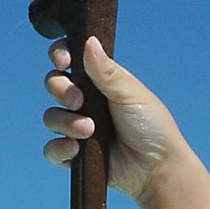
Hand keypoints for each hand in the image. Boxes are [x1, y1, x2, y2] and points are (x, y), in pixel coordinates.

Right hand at [42, 37, 186, 205]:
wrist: (158, 168)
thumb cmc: (152, 126)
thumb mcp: (130, 93)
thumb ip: (106, 70)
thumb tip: (88, 40)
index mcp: (98, 81)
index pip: (68, 60)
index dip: (59, 56)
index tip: (64, 61)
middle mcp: (85, 102)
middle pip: (53, 84)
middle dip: (60, 89)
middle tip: (80, 101)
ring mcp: (78, 129)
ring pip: (51, 117)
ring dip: (65, 122)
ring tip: (89, 130)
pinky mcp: (76, 156)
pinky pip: (52, 150)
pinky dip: (59, 149)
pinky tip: (76, 149)